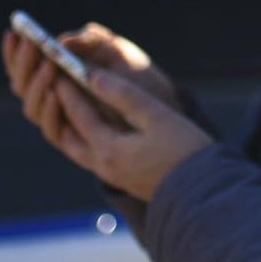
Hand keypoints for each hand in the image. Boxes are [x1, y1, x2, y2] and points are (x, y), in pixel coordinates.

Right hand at [1, 20, 178, 141]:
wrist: (165, 109)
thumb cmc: (138, 78)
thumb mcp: (119, 51)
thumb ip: (93, 41)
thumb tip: (63, 40)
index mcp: (59, 75)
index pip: (25, 66)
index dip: (15, 52)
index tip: (13, 32)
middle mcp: (55, 99)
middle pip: (22, 86)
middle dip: (23, 65)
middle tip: (32, 46)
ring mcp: (64, 119)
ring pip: (32, 107)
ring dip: (36, 85)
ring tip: (50, 65)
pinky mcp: (76, 139)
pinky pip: (52, 130)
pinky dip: (51, 112)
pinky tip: (57, 93)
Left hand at [49, 69, 213, 201]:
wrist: (203, 191)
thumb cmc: (184, 149)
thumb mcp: (156, 115)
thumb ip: (123, 94)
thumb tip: (93, 76)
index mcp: (109, 150)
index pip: (79, 115)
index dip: (68, 90)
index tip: (58, 70)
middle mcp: (104, 166)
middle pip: (68, 136)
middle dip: (61, 110)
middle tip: (56, 86)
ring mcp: (113, 175)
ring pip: (77, 149)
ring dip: (69, 126)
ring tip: (68, 106)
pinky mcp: (123, 179)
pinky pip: (90, 156)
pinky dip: (83, 138)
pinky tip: (93, 128)